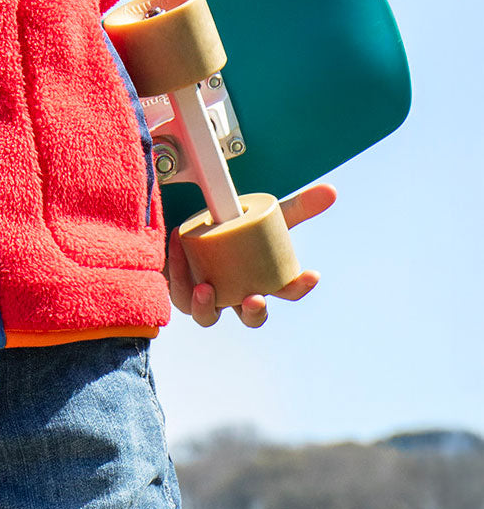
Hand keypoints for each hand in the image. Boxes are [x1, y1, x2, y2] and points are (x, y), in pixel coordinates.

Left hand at [166, 183, 336, 328]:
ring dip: (206, 306)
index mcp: (261, 280)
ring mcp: (208, 298)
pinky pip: (178, 292)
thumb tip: (331, 191)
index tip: (311, 274)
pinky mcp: (181, 291)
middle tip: (254, 298)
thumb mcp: (262, 217)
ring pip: (208, 317)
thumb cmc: (233, 231)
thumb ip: (295, 205)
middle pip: (251, 317)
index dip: (299, 286)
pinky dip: (177, 273)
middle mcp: (236, 295)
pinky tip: (178, 248)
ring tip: (205, 287)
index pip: (287, 291)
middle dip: (255, 312)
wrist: (192, 230)